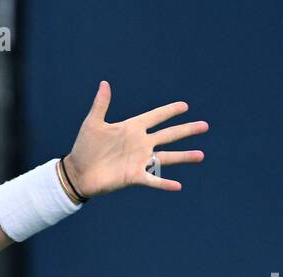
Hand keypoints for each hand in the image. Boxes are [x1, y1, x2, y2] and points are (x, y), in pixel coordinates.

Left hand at [64, 80, 207, 198]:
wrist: (77, 173)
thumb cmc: (84, 147)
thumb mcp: (93, 124)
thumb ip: (101, 104)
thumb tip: (104, 83)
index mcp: (132, 128)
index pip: (155, 116)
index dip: (169, 111)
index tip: (185, 106)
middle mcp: (140, 143)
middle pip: (168, 135)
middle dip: (186, 130)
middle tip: (205, 125)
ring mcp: (139, 160)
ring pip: (167, 157)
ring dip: (184, 156)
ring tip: (201, 155)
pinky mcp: (134, 176)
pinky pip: (153, 179)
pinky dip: (164, 183)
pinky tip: (178, 186)